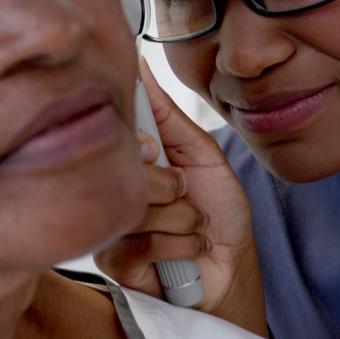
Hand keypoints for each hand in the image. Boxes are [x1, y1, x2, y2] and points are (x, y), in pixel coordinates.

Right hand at [95, 59, 266, 335]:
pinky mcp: (113, 261)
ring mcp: (110, 223)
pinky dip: (178, 246)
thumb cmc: (218, 212)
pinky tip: (186, 251)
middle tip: (186, 195)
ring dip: (183, 219)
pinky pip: (140, 242)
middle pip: (127, 172)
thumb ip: (169, 116)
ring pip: (138, 208)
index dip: (138, 141)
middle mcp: (115, 188)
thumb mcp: (203, 156)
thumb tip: (141, 68)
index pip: (115, 132)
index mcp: (132, 159)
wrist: (229, 270)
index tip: (155, 150)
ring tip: (192, 227)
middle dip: (173, 186)